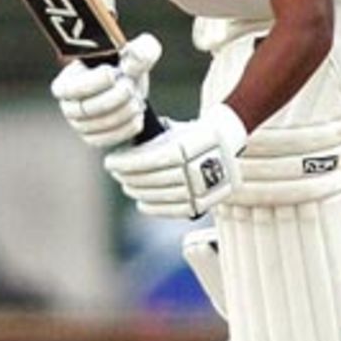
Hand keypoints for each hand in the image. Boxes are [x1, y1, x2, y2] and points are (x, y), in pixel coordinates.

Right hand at [50, 33, 160, 147]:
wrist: (134, 92)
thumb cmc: (129, 69)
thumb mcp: (137, 55)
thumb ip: (141, 50)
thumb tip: (138, 53)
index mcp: (69, 80)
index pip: (69, 88)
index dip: (91, 83)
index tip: (113, 74)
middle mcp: (68, 104)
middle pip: (84, 109)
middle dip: (113, 98)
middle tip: (131, 88)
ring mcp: (79, 124)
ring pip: (95, 126)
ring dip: (122, 114)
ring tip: (137, 102)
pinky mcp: (92, 138)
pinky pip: (103, 141)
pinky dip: (124, 130)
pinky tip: (137, 118)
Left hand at [104, 103, 247, 218]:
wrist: (230, 142)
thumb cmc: (196, 133)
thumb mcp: (176, 130)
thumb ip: (152, 141)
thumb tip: (124, 155)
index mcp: (188, 148)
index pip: (147, 160)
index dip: (125, 164)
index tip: (110, 162)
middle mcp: (195, 169)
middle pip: (151, 179)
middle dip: (128, 177)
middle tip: (117, 173)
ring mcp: (201, 189)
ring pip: (159, 195)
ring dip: (138, 191)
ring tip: (127, 185)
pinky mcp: (203, 203)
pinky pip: (173, 210)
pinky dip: (154, 208)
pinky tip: (141, 202)